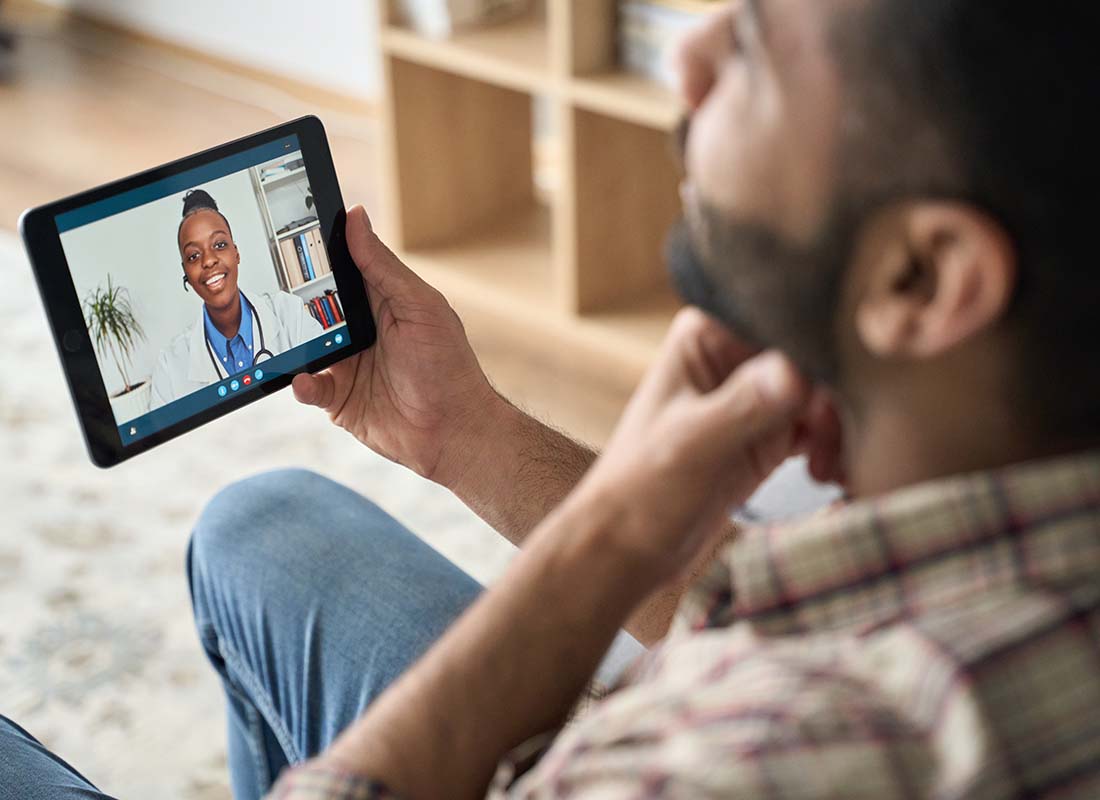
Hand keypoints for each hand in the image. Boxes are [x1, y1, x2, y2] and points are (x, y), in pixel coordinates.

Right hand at [292, 206, 500, 484]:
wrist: (454, 431)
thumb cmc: (448, 366)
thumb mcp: (419, 307)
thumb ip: (383, 267)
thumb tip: (356, 217)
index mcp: (381, 302)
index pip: (343, 269)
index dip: (318, 252)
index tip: (287, 230)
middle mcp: (360, 331)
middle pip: (314, 307)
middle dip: (292, 299)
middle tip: (267, 285)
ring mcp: (347, 365)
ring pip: (305, 346)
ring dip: (292, 342)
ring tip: (277, 335)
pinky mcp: (339, 398)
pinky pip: (309, 386)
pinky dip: (301, 383)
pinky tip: (304, 380)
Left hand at [572, 308, 827, 580]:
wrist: (628, 549)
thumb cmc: (641, 490)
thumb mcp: (691, 446)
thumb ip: (742, 407)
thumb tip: (797, 371)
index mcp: (708, 335)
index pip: (786, 321)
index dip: (826, 350)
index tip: (851, 389)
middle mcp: (735, 355)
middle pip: (817, 357)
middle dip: (839, 400)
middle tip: (839, 448)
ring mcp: (755, 395)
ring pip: (827, 394)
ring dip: (842, 430)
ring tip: (831, 474)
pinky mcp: (770, 434)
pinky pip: (823, 428)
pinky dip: (838, 449)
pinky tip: (834, 478)